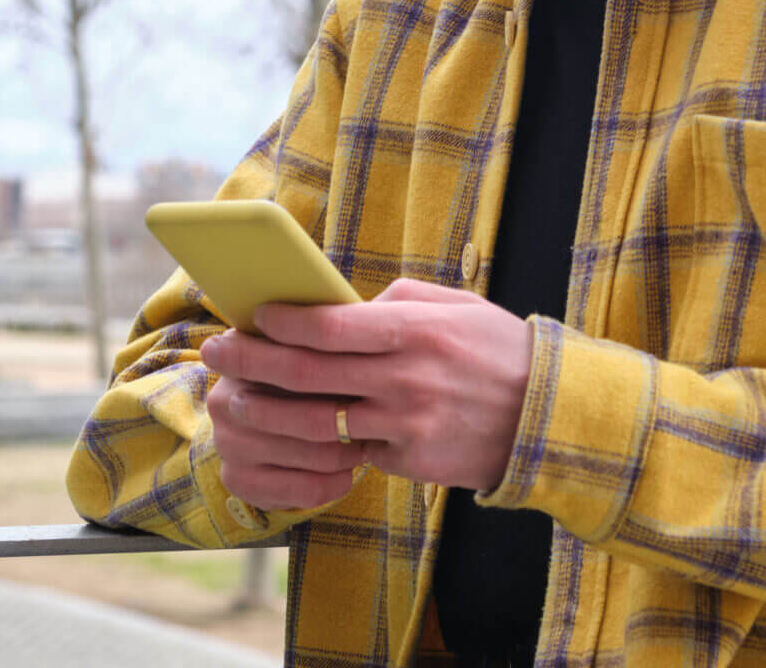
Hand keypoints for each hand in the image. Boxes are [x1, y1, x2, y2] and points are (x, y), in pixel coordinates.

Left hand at [200, 278, 532, 511]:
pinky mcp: (408, 462)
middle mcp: (405, 380)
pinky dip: (317, 442)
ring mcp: (405, 426)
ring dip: (266, 411)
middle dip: (253, 362)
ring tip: (235, 398)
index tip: (253, 314)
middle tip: (217, 352)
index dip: (283, 322)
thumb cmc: (496, 349)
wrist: (548, 416)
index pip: (331, 327)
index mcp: (415, 331)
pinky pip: (350, 451)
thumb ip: (396, 303)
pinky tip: (287, 430)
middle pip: (309, 373)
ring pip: (317, 423)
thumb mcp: (454, 305)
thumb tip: (340, 308)